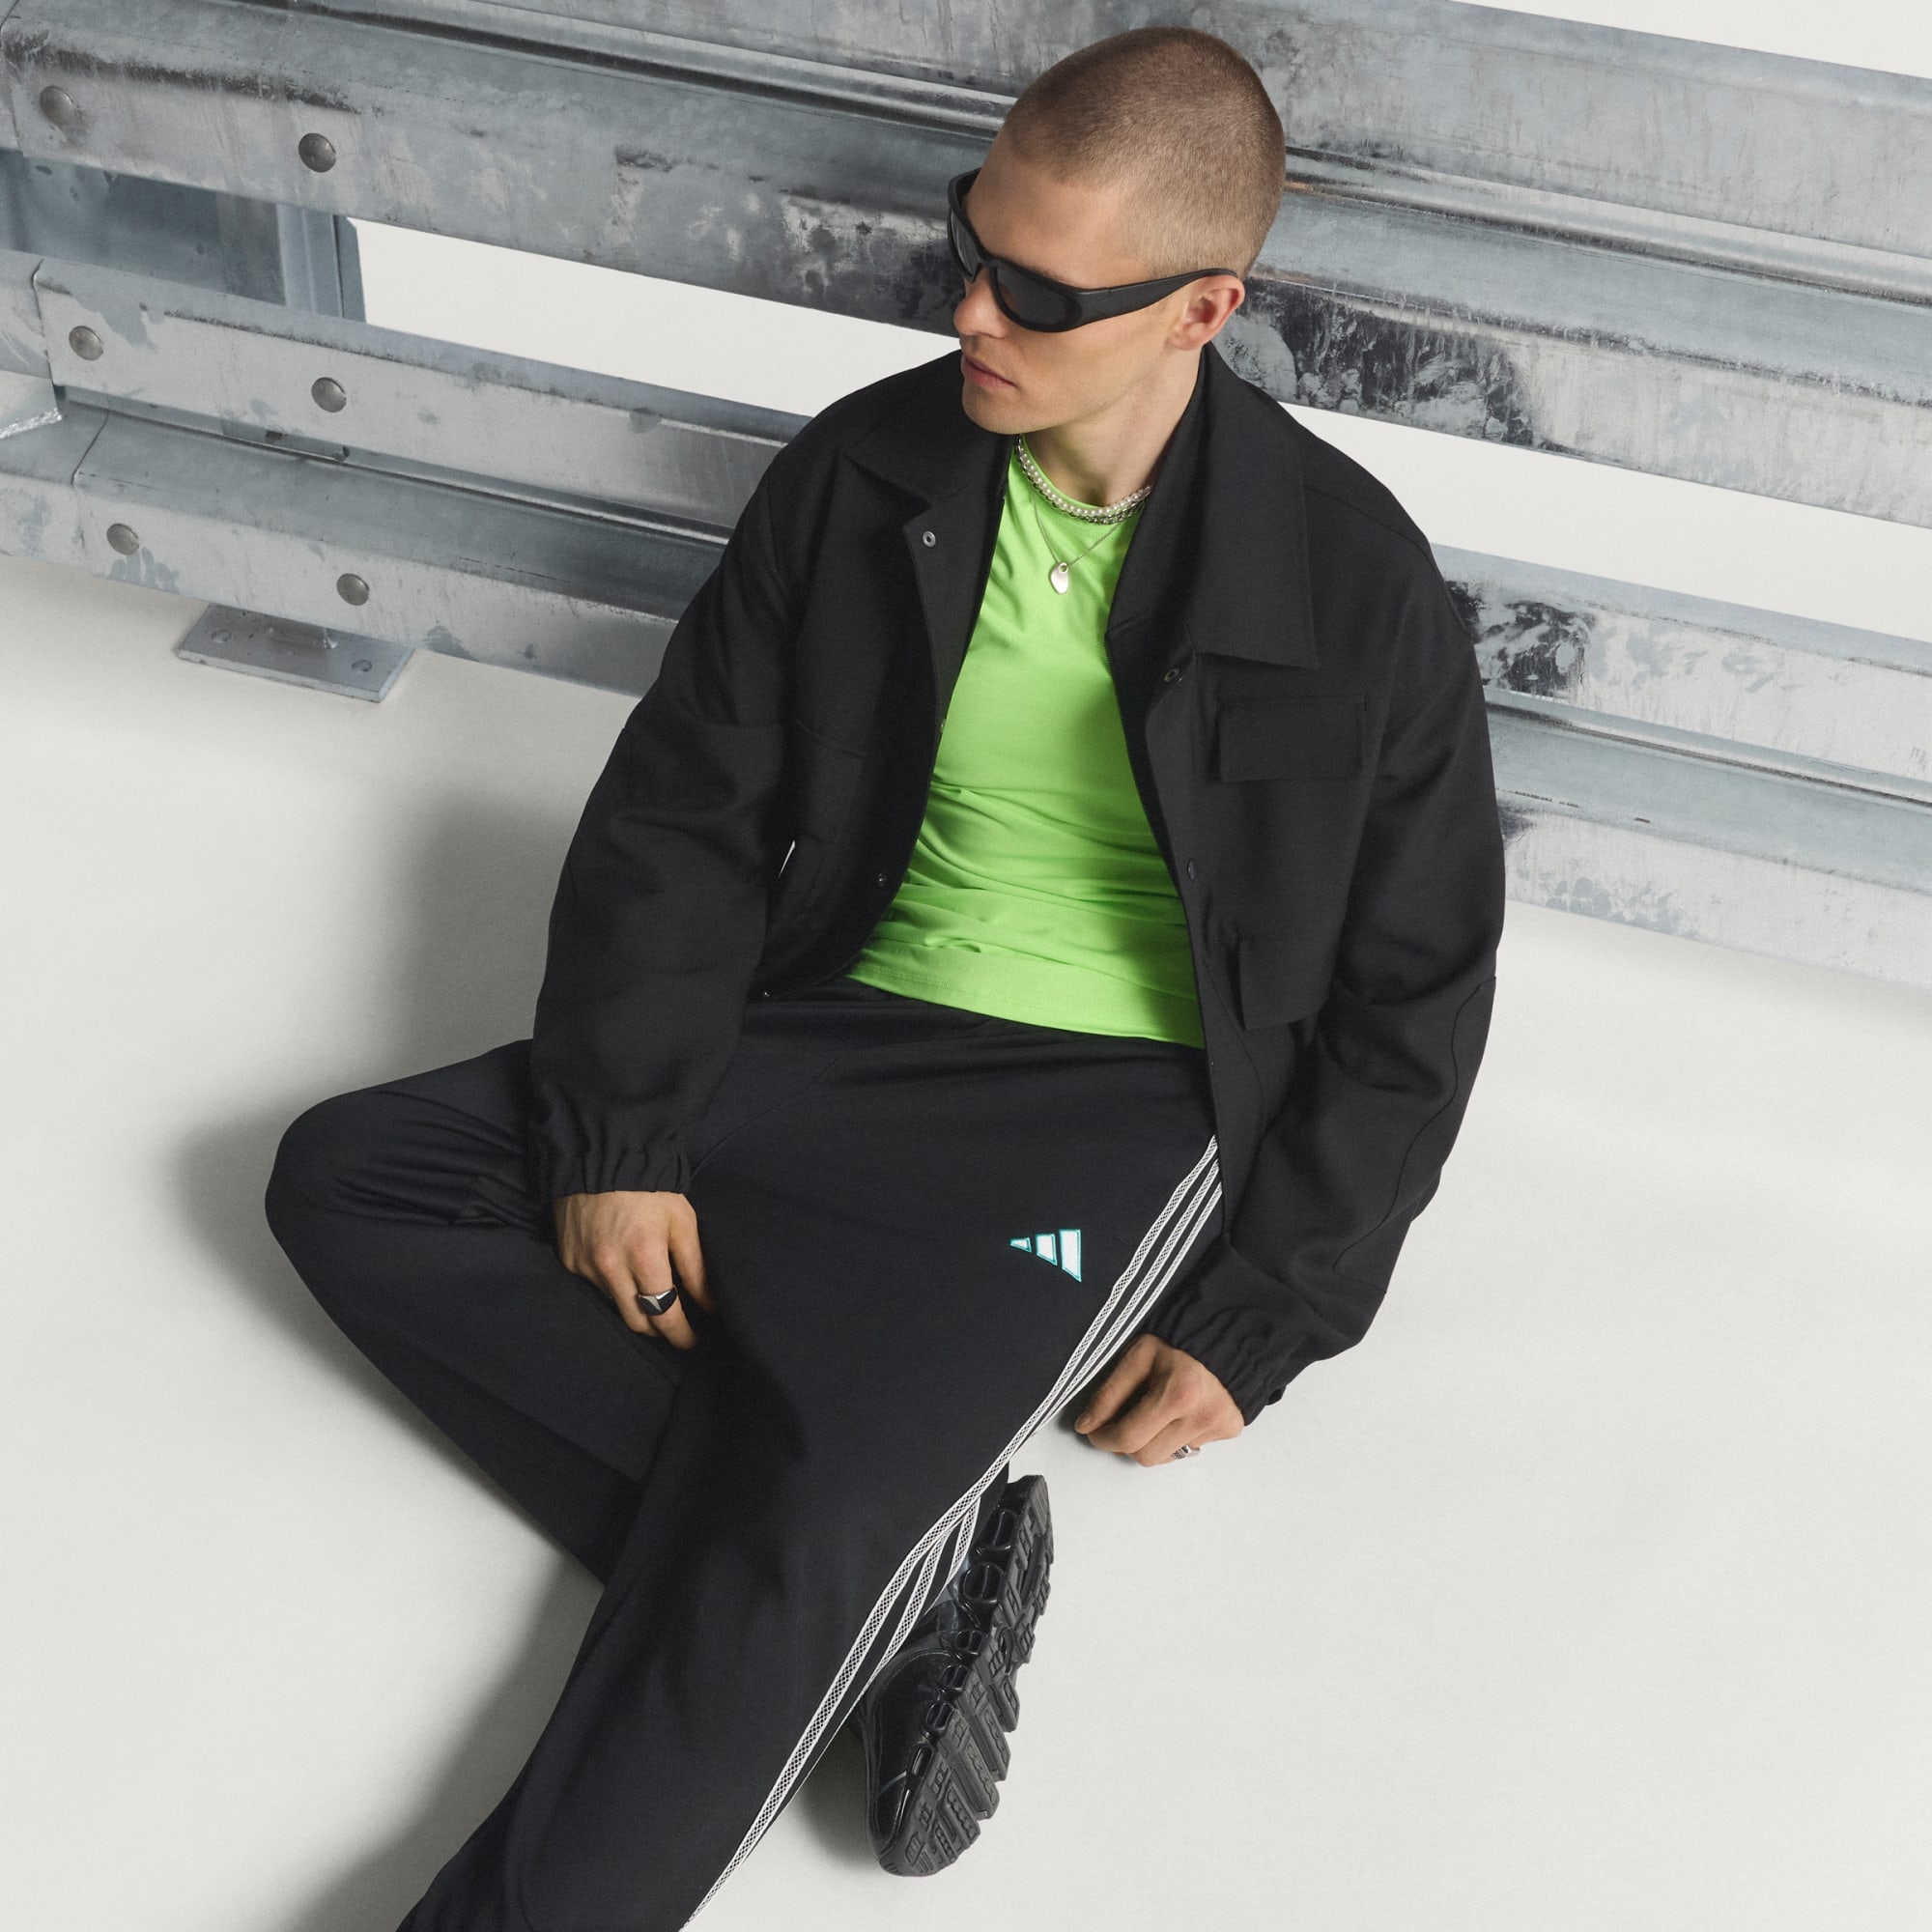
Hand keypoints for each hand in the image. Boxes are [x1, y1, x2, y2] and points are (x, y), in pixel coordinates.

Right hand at [551, 1189, 713, 1349]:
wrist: (600, 1158)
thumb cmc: (650, 1189)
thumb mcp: (682, 1222)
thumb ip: (696, 1268)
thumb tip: (711, 1305)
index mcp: (644, 1257)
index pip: (664, 1314)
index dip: (680, 1335)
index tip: (691, 1342)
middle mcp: (611, 1268)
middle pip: (637, 1322)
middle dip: (658, 1330)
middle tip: (674, 1328)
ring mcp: (585, 1266)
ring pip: (615, 1305)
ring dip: (635, 1307)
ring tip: (650, 1296)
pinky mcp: (568, 1260)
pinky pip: (594, 1287)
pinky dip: (612, 1287)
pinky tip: (623, 1273)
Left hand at [1073, 1335, 1242, 1465]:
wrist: (1226, 1332)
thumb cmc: (1180, 1340)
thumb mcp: (1137, 1356)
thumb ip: (1110, 1392)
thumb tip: (1087, 1424)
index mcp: (1178, 1393)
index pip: (1129, 1438)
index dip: (1103, 1438)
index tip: (1094, 1431)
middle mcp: (1202, 1416)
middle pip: (1146, 1456)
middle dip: (1126, 1442)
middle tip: (1120, 1421)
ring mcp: (1218, 1427)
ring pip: (1166, 1456)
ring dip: (1151, 1441)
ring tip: (1152, 1412)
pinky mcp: (1228, 1431)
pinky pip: (1189, 1449)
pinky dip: (1175, 1437)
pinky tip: (1177, 1412)